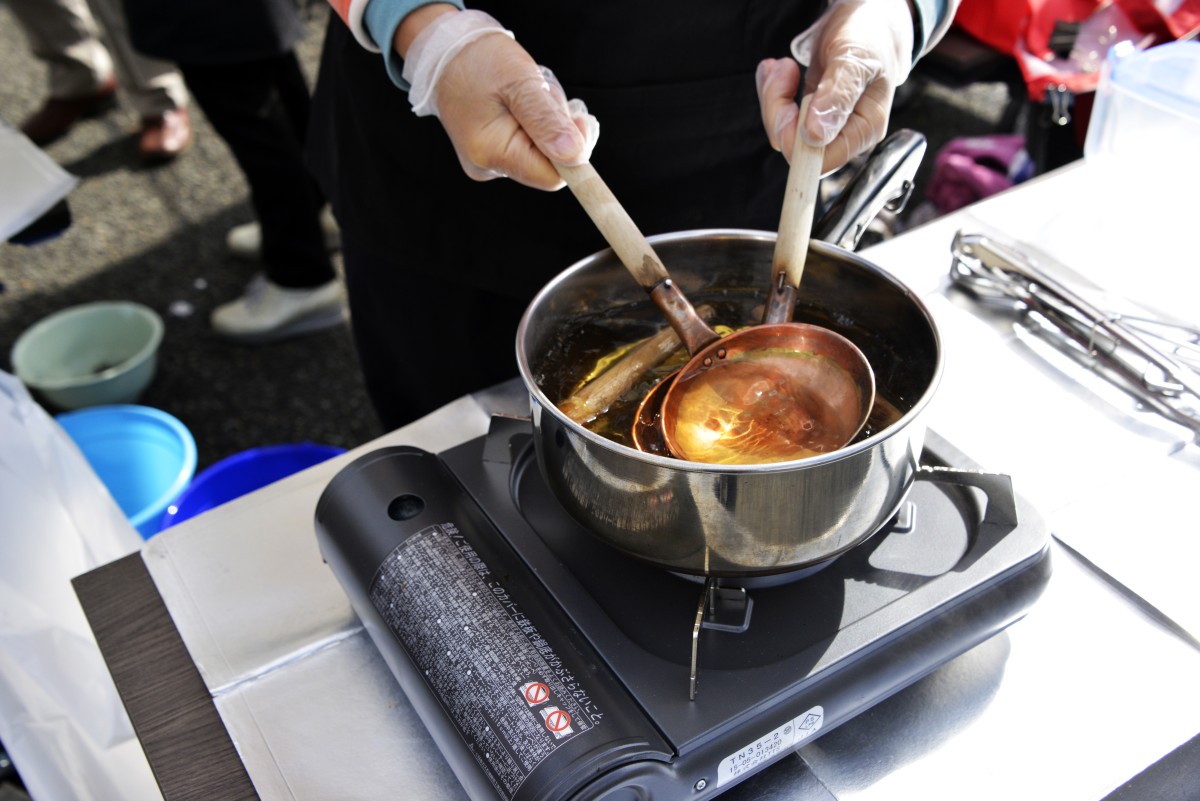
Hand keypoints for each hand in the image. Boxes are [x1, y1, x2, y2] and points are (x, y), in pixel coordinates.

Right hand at [397, 8, 597, 189]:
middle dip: (560, 133)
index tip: (578, 118)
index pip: (552, 176)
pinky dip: (538, 127)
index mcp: (492, 153)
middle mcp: (488, 166)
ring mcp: (490, 162)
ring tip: (530, 96)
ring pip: (543, 156)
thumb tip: (575, 157)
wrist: (448, 54)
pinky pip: (531, 148)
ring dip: (550, 126)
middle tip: (548, 97)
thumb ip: (547, 121)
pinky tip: (524, 106)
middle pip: (550, 167)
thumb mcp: (520, 82)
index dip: (574, 152)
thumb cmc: (481, 61)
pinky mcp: (494, 154)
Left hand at [757, 0, 913, 172]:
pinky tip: (781, 68)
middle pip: (796, 147)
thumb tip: (816, 136)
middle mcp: (844, 132)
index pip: (822, 160)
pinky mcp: (809, 112)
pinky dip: (772, 89)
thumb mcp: (855, 59)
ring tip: (783, 65)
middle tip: (785, 70)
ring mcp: (825, 123)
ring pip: (782, 130)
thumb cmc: (870, 36)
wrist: (868, 18)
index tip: (787, 108)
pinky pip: (779, 114)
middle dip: (779, 109)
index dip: (796, 141)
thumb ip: (838, 96)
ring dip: (773, 95)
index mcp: (865, 129)